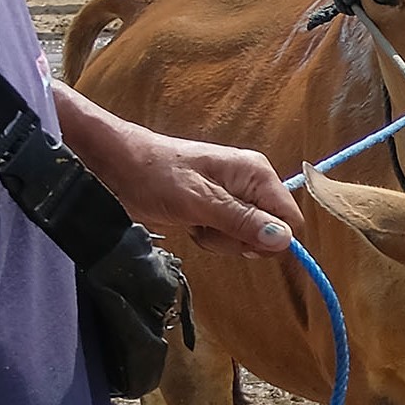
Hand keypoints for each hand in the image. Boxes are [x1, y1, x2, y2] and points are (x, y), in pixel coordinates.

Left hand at [58, 86, 299, 255]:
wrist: (114, 164)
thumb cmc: (153, 175)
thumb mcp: (199, 201)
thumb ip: (243, 221)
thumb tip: (285, 240)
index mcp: (257, 173)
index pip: (290, 220)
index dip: (269, 237)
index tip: (236, 237)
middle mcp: (251, 184)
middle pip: (270, 232)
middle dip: (238, 239)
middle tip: (206, 223)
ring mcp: (234, 197)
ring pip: (247, 237)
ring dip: (220, 240)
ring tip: (193, 219)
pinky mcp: (216, 208)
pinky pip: (228, 235)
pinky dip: (209, 237)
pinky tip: (189, 222)